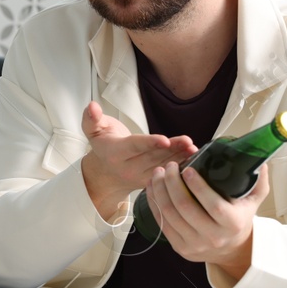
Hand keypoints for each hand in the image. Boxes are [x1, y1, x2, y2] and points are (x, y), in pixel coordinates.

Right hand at [77, 101, 196, 220]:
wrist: (106, 172)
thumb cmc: (104, 144)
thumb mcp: (93, 129)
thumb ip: (92, 118)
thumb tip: (92, 106)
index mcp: (114, 154)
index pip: (134, 147)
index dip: (149, 143)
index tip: (165, 140)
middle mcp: (128, 168)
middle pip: (153, 157)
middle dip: (172, 150)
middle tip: (188, 142)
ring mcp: (140, 177)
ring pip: (162, 165)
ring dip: (180, 157)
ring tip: (194, 148)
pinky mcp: (151, 181)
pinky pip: (167, 173)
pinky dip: (181, 165)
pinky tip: (194, 158)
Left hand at [146, 157, 267, 278]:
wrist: (230, 249)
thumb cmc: (239, 218)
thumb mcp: (253, 200)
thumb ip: (258, 181)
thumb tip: (259, 160)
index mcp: (232, 223)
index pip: (214, 205)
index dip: (198, 187)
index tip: (188, 169)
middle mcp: (213, 236)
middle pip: (186, 208)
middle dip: (173, 184)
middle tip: (169, 166)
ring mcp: (194, 244)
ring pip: (170, 215)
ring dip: (160, 191)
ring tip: (158, 173)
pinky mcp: (180, 247)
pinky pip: (162, 223)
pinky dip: (154, 204)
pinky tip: (153, 188)